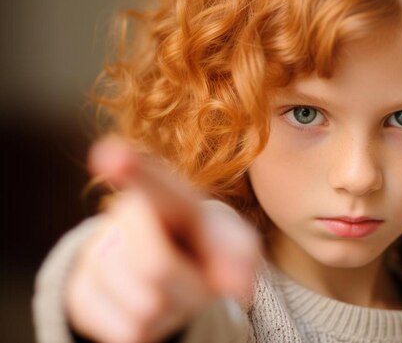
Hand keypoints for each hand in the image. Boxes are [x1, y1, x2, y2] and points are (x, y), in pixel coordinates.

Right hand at [65, 137, 259, 342]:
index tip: (110, 154)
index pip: (150, 181)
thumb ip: (242, 258)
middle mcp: (124, 215)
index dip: (130, 167)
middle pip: (156, 269)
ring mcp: (95, 252)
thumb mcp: (236, 245)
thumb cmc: (210, 247)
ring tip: (174, 290)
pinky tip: (151, 308)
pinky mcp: (80, 291)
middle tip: (198, 279)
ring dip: (173, 313)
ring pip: (143, 309)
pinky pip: (126, 333)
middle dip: (191, 288)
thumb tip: (240, 288)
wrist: (176, 261)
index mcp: (167, 195)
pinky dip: (153, 332)